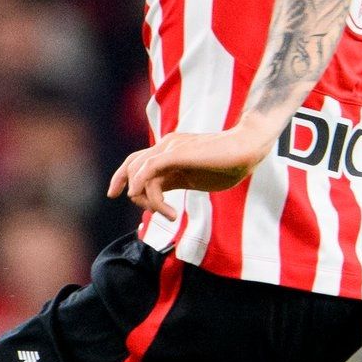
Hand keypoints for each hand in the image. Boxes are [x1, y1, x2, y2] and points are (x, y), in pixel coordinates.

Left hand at [108, 124, 275, 214]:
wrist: (246, 148)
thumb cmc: (227, 164)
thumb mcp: (195, 177)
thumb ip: (175, 182)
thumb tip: (159, 198)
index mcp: (168, 151)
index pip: (135, 161)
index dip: (120, 177)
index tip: (115, 194)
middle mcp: (165, 146)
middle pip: (131, 167)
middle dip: (131, 192)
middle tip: (151, 212)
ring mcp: (169, 148)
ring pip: (138, 174)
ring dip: (148, 200)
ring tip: (170, 215)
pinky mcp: (176, 153)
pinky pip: (148, 171)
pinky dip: (148, 191)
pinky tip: (162, 208)